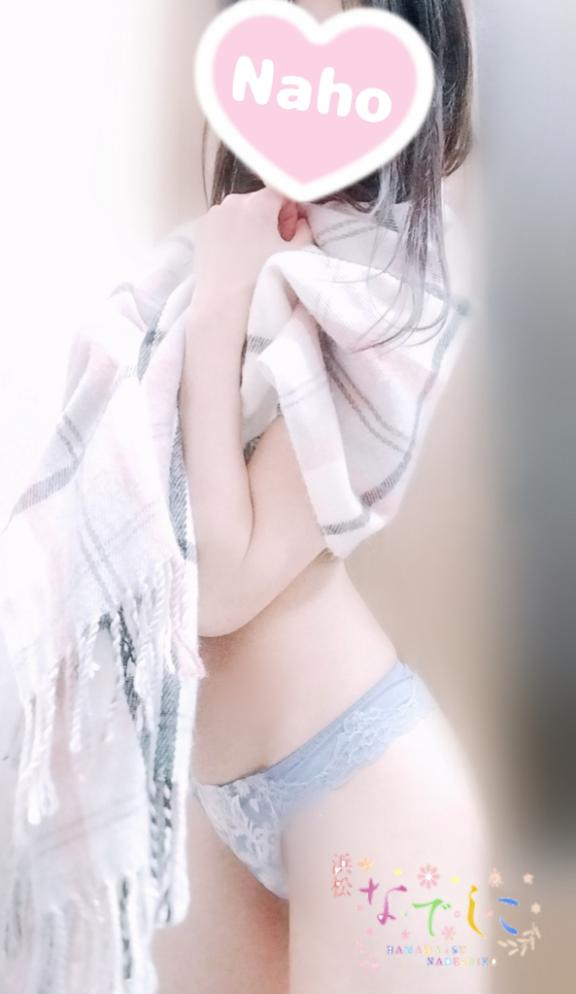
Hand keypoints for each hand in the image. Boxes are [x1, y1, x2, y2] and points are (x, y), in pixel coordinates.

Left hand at [190, 187, 313, 313]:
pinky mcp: (201, 230)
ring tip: (254, 253)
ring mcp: (214, 215)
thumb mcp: (296, 254)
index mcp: (258, 203)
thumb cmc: (261, 280)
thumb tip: (300, 223)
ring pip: (240, 212)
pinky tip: (237, 256)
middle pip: (260, 202)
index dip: (292, 211)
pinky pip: (223, 223)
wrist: (224, 305)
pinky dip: (232, 233)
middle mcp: (232, 202)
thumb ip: (305, 230)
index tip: (292, 231)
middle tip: (275, 245)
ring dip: (250, 225)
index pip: (283, 193)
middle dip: (270, 217)